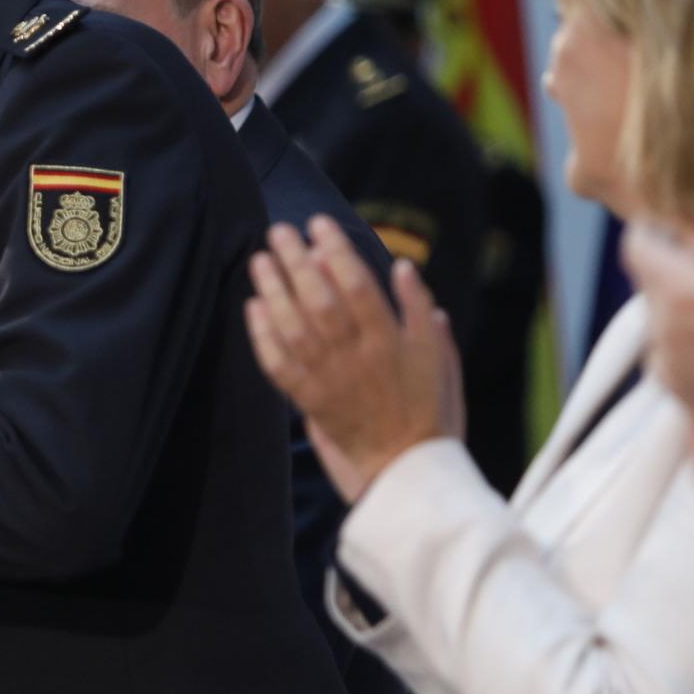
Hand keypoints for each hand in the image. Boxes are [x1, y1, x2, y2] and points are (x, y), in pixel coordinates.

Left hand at [245, 216, 461, 503]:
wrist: (407, 469)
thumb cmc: (430, 409)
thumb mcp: (441, 357)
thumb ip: (420, 311)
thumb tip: (403, 268)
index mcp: (390, 342)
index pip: (358, 286)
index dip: (337, 251)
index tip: (319, 223)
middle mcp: (356, 358)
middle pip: (319, 301)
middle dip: (296, 262)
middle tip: (278, 230)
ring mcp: (329, 380)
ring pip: (293, 329)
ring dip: (273, 292)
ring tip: (260, 259)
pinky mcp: (309, 401)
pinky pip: (279, 366)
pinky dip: (263, 336)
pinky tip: (253, 307)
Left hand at [624, 162, 693, 438]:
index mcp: (684, 295)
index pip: (637, 245)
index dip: (655, 228)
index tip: (684, 226)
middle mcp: (662, 330)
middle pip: (655, 277)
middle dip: (690, 263)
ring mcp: (665, 363)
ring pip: (665, 313)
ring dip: (693, 300)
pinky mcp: (674, 389)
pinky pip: (671, 347)